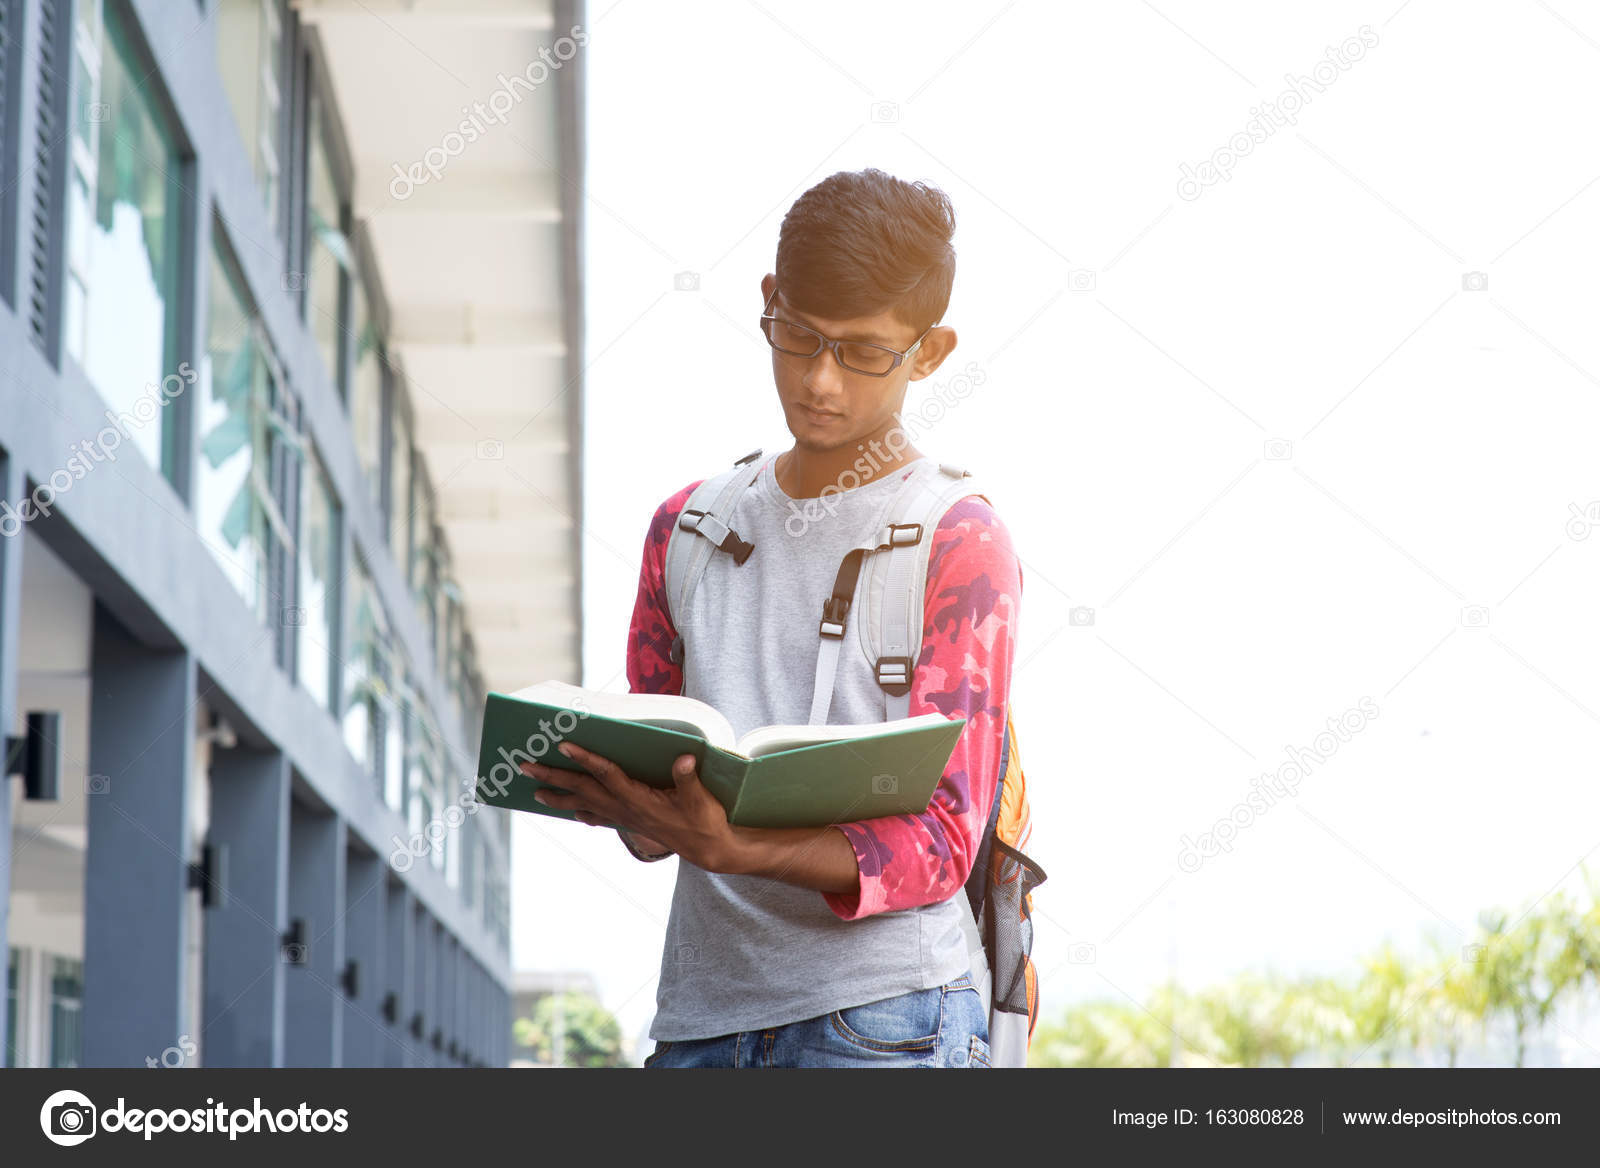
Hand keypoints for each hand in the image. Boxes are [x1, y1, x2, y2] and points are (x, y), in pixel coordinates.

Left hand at [520, 744, 742, 872]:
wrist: (709, 850)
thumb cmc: (705, 821)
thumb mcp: (701, 799)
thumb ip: (688, 779)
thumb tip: (684, 759)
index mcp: (639, 799)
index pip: (606, 774)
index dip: (586, 759)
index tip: (564, 745)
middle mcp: (625, 808)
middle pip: (583, 789)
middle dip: (553, 777)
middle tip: (525, 766)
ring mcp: (625, 817)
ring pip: (584, 804)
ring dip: (558, 797)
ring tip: (535, 792)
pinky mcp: (630, 823)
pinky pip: (598, 816)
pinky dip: (582, 812)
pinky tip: (572, 811)